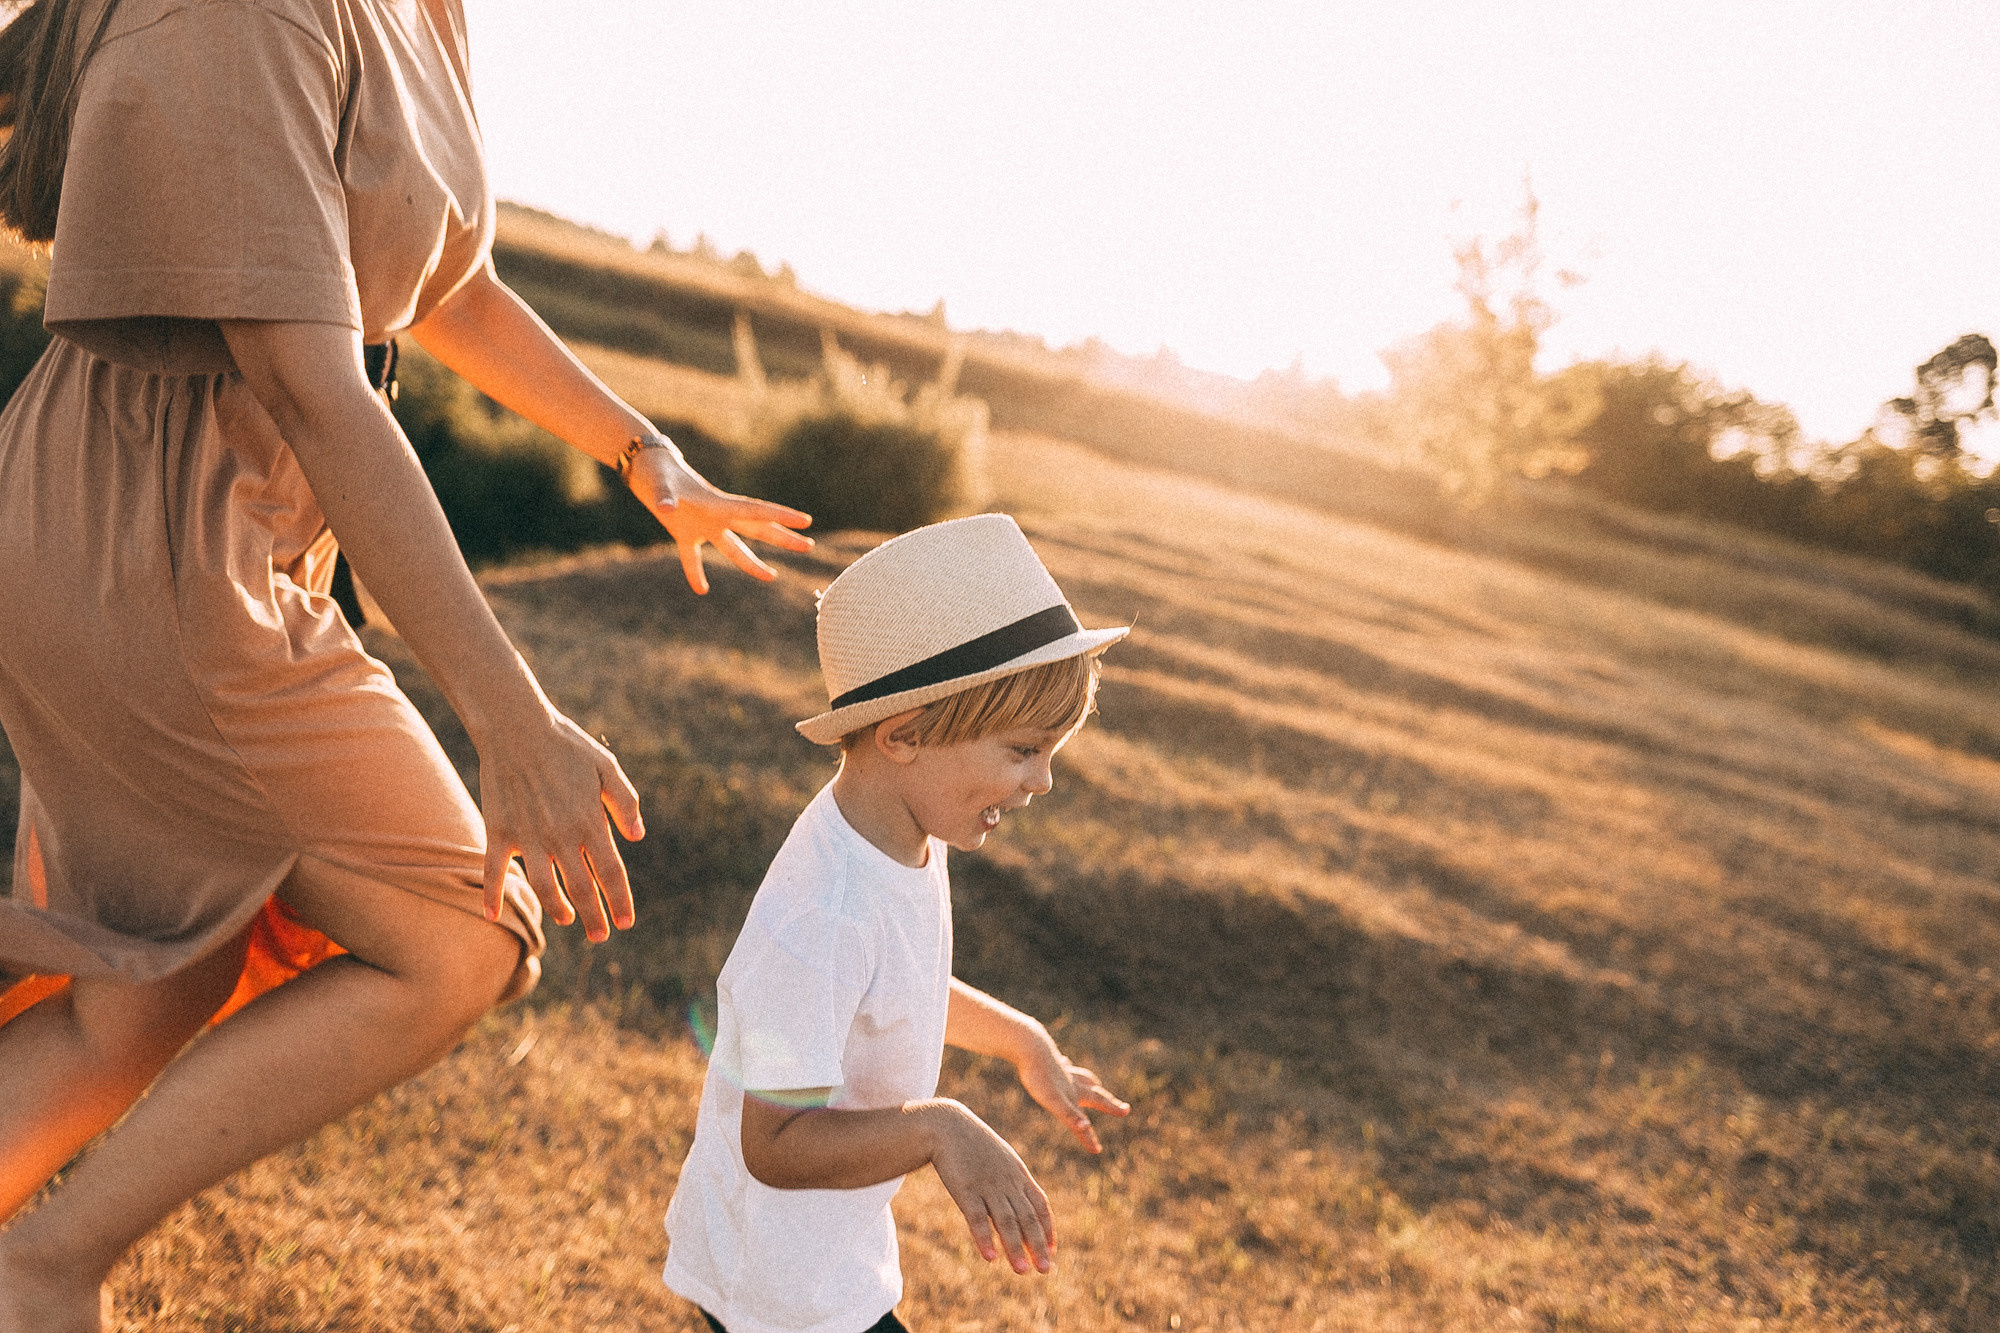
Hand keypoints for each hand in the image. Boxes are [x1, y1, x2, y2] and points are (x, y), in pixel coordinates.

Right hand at [477, 701, 644, 941]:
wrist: (517, 727)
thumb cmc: (567, 745)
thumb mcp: (606, 767)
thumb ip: (625, 802)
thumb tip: (637, 836)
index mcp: (590, 822)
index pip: (610, 873)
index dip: (619, 901)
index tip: (625, 923)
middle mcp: (560, 836)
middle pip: (580, 888)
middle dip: (594, 916)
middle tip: (601, 936)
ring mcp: (527, 837)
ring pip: (542, 887)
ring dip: (556, 909)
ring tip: (567, 921)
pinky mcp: (499, 831)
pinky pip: (493, 871)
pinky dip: (491, 894)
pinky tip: (493, 915)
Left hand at [628, 447, 811, 594]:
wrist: (645, 466)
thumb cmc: (656, 472)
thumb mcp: (661, 484)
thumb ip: (665, 496)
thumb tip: (666, 509)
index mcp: (718, 504)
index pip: (756, 512)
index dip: (781, 517)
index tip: (806, 521)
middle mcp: (716, 516)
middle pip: (756, 530)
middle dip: (782, 538)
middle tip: (809, 545)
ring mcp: (702, 525)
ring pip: (733, 547)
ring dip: (751, 562)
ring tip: (772, 577)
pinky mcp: (683, 531)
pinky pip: (692, 556)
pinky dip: (695, 572)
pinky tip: (701, 589)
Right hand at [929, 1102, 1056, 1274]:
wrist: (948, 1126)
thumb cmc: (976, 1146)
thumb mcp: (1002, 1160)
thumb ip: (1014, 1183)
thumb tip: (1023, 1207)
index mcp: (1019, 1175)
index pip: (1040, 1205)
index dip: (1047, 1229)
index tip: (1052, 1250)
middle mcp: (1007, 1182)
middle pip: (1026, 1217)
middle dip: (1037, 1245)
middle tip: (1045, 1269)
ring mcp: (987, 1186)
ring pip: (1005, 1221)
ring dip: (1015, 1248)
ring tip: (1022, 1270)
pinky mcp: (965, 1189)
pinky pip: (977, 1218)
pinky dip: (984, 1238)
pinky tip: (990, 1257)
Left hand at [1016, 1040, 1129, 1154]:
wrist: (1029, 1046)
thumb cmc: (1040, 1077)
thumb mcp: (1054, 1101)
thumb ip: (1070, 1115)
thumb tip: (1086, 1128)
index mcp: (1074, 1094)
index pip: (1083, 1122)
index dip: (1088, 1138)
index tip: (1097, 1151)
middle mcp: (1073, 1082)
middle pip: (1095, 1094)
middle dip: (1109, 1104)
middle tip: (1124, 1109)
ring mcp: (1062, 1071)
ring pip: (1081, 1077)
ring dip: (1090, 1082)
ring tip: (1095, 1083)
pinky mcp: (1050, 1060)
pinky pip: (1062, 1065)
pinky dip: (1067, 1066)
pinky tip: (1064, 1062)